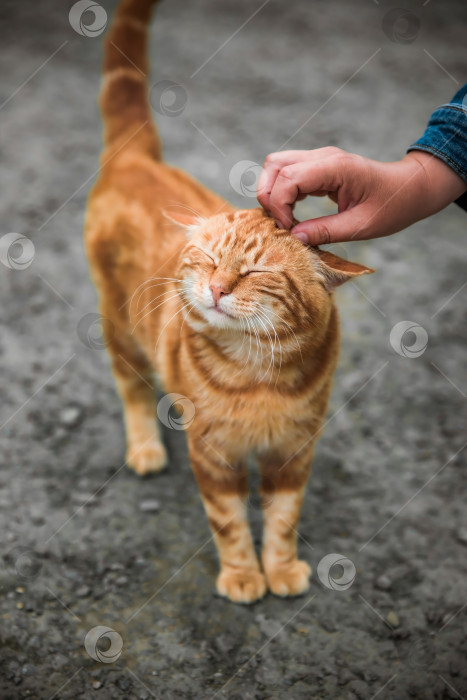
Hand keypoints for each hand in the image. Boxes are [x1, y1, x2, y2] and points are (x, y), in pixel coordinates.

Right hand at [257, 148, 466, 244]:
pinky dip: (282, 192)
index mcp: (336, 167)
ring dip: (272, 192)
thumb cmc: (392, 206)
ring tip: (285, 219)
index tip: (289, 229)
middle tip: (282, 224)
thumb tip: (293, 238)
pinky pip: (288, 172)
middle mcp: (323, 157)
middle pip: (275, 164)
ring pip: (277, 165)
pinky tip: (293, 212)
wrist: (410, 188)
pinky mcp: (319, 166)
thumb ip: (326, 231)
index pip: (289, 177)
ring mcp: (320, 158)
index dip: (279, 205)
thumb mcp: (361, 226)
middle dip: (268, 195)